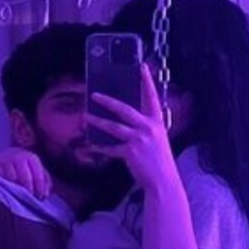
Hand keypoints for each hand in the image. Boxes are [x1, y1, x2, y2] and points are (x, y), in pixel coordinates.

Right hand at [0, 146, 51, 197]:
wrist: (7, 154)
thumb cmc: (25, 166)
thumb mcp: (37, 170)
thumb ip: (44, 182)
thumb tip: (44, 195)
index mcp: (31, 158)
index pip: (38, 177)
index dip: (40, 190)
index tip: (39, 198)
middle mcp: (18, 157)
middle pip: (25, 179)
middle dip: (29, 191)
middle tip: (29, 199)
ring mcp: (5, 161)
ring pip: (12, 179)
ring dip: (16, 189)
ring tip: (18, 194)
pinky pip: (0, 178)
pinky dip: (4, 185)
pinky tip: (7, 189)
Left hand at [86, 65, 177, 193]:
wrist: (163, 181)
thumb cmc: (159, 160)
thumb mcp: (157, 139)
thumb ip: (145, 127)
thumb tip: (126, 119)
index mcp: (157, 122)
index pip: (151, 97)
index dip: (146, 81)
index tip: (141, 67)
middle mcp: (149, 128)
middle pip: (125, 109)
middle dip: (107, 101)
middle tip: (94, 95)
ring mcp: (139, 139)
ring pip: (113, 126)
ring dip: (97, 121)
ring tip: (85, 116)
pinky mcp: (130, 152)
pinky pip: (110, 147)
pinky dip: (100, 146)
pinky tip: (92, 144)